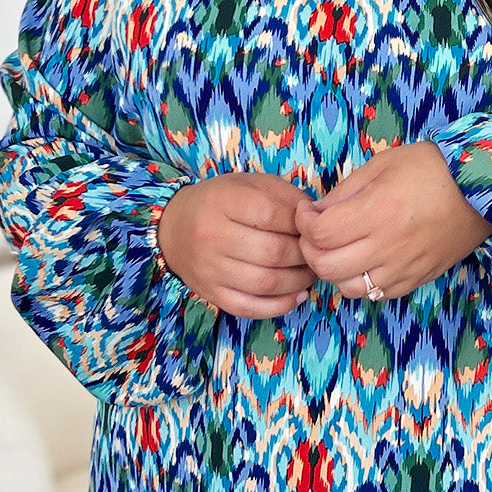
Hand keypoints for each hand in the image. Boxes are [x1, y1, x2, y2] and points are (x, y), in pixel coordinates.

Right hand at [156, 172, 317, 318]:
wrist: (173, 228)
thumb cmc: (222, 202)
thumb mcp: (251, 184)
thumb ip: (285, 196)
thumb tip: (316, 217)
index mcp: (223, 201)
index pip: (272, 215)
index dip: (301, 223)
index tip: (311, 227)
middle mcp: (212, 236)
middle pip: (273, 252)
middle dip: (304, 255)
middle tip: (317, 253)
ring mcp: (209, 269)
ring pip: (265, 283)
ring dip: (298, 281)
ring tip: (310, 273)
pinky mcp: (210, 294)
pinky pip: (250, 307)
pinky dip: (279, 306)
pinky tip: (297, 295)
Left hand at [293, 142, 491, 301]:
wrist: (482, 188)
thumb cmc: (430, 167)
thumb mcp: (381, 165)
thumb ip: (345, 191)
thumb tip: (317, 212)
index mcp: (376, 212)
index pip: (319, 234)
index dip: (303, 222)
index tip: (307, 210)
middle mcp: (387, 246)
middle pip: (326, 267)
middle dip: (309, 250)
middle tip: (315, 233)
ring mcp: (403, 267)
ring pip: (348, 289)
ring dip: (335, 271)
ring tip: (339, 250)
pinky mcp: (418, 279)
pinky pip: (378, 294)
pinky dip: (363, 282)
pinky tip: (366, 262)